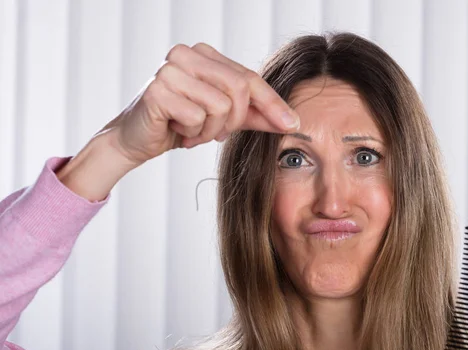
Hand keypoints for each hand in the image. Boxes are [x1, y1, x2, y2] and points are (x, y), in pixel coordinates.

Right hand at [101, 42, 300, 165]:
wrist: (137, 139)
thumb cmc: (181, 124)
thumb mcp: (225, 119)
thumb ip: (256, 115)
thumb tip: (291, 121)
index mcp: (204, 54)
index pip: (248, 77)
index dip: (273, 102)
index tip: (292, 123)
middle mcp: (186, 54)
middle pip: (238, 88)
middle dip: (234, 120)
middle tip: (217, 134)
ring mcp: (170, 69)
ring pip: (219, 106)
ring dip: (210, 130)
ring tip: (193, 132)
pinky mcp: (157, 90)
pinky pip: (196, 117)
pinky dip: (192, 133)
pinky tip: (177, 131)